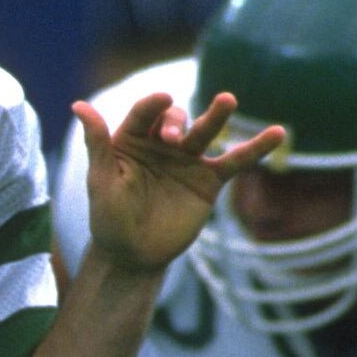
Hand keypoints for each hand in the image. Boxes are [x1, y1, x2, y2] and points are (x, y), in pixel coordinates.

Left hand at [76, 88, 284, 276]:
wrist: (133, 256)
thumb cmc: (109, 219)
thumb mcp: (101, 181)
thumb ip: (98, 143)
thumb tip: (78, 105)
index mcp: (131, 139)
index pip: (143, 113)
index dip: (151, 106)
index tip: (159, 99)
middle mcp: (161, 144)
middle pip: (174, 118)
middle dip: (175, 121)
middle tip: (174, 136)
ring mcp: (187, 160)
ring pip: (206, 132)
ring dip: (217, 115)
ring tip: (228, 100)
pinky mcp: (209, 181)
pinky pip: (235, 161)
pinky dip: (256, 148)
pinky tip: (278, 132)